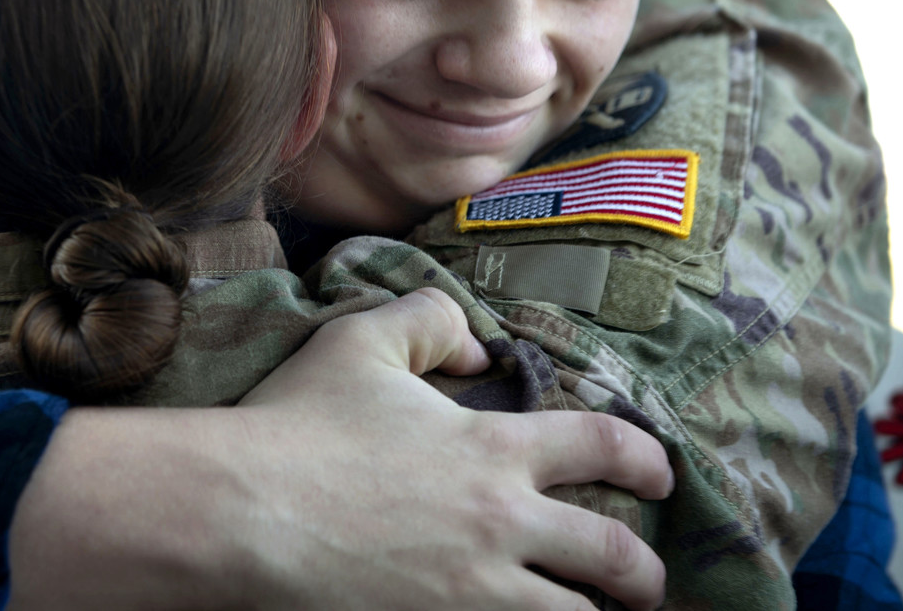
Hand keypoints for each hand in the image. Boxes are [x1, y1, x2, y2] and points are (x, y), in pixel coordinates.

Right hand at [8, 288, 669, 609]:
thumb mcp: (361, 340)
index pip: (603, 446)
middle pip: (613, 557)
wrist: (243, 509)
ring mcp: (474, 593)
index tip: (659, 475)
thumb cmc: (299, 422)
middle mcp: (503, 525)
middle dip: (643, 574)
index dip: (645, 459)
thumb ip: (430, 320)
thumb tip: (475, 348)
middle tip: (647, 582)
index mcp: (494, 450)